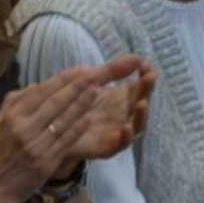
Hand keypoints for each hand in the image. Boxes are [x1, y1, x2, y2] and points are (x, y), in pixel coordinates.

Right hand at [0, 56, 147, 202]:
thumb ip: (15, 102)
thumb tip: (36, 85)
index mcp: (13, 117)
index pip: (41, 92)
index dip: (63, 79)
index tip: (80, 69)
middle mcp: (25, 128)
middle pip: (56, 102)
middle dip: (78, 86)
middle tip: (97, 73)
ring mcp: (37, 146)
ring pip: (64, 120)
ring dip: (83, 104)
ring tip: (99, 90)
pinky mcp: (46, 162)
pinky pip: (66, 141)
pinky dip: (78, 128)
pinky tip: (90, 117)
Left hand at [58, 61, 155, 178]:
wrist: (55, 128)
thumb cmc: (75, 104)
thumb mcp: (92, 81)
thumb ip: (113, 70)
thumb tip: (138, 57)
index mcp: (122, 98)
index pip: (141, 86)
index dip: (146, 76)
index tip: (145, 65)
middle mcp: (124, 114)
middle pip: (142, 102)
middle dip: (147, 90)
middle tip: (149, 78)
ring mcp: (118, 130)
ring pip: (137, 124)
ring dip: (141, 114)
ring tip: (142, 103)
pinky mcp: (109, 146)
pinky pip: (122, 143)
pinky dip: (127, 136)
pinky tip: (126, 127)